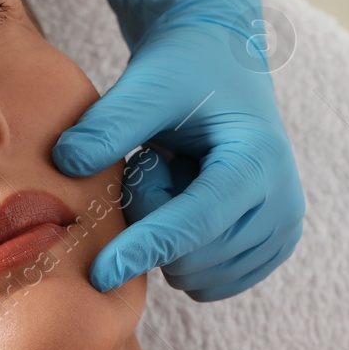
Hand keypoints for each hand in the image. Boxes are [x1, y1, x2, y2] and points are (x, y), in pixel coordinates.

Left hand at [52, 0, 304, 300]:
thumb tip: (65, 164)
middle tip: (153, 164)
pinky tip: (188, 204)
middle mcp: (283, 204)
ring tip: (176, 179)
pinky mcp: (269, 250)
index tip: (99, 275)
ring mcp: (281, 233)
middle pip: (192, 256)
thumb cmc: (185, 71)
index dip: (144, 248)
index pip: (197, 222)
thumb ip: (108, 123)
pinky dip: (184, 253)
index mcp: (260, 160)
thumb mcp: (147, 85)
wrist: (221, 65)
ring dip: (167, 238)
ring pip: (195, 275)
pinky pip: (206, 284)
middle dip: (151, 221)